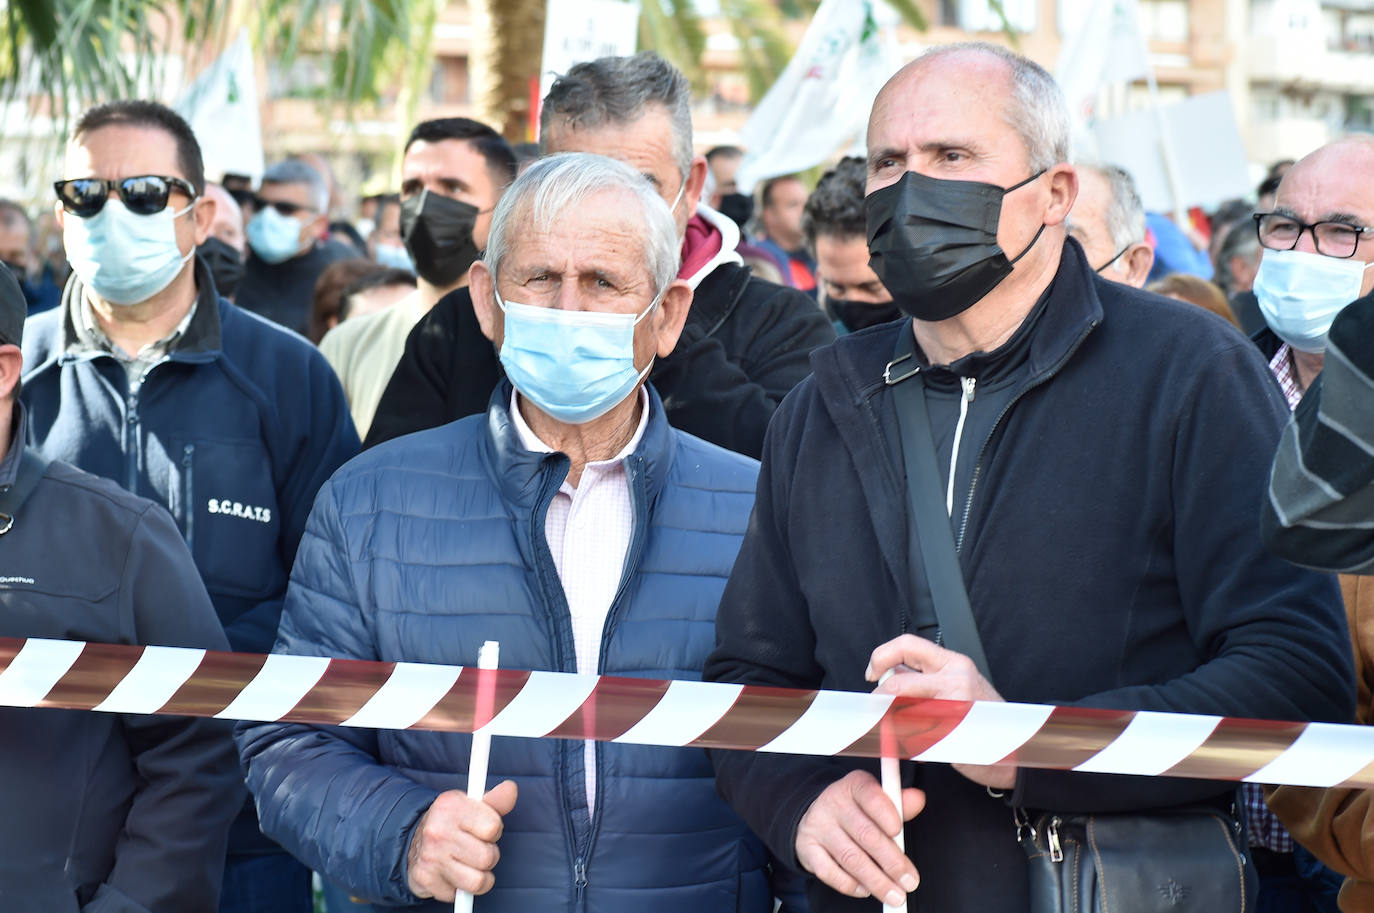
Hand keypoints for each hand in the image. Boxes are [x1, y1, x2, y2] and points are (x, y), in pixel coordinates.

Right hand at [406, 780, 517, 900]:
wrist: (413, 841)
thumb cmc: (452, 822)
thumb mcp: (472, 805)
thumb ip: (496, 800)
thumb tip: (511, 789)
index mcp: (450, 806)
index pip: (493, 828)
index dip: (494, 830)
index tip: (483, 829)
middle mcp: (437, 830)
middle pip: (488, 857)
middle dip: (488, 855)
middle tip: (476, 848)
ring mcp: (430, 856)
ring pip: (478, 881)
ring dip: (479, 875)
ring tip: (469, 863)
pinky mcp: (425, 879)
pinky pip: (461, 895)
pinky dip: (461, 888)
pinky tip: (453, 873)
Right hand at [795, 770, 924, 905]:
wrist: (815, 815)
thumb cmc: (855, 810)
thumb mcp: (875, 801)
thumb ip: (898, 804)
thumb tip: (917, 799)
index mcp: (854, 786)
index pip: (870, 795)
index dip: (885, 812)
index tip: (898, 831)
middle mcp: (834, 803)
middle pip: (865, 834)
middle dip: (891, 862)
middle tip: (909, 880)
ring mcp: (818, 826)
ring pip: (850, 858)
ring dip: (876, 881)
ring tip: (895, 895)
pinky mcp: (807, 849)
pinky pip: (830, 872)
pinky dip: (851, 885)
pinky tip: (866, 890)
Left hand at [866, 634, 1015, 789]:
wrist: (1016, 751)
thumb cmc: (983, 718)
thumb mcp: (957, 685)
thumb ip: (924, 676)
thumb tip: (888, 673)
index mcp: (954, 663)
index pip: (906, 645)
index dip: (881, 656)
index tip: (872, 674)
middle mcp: (955, 680)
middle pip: (897, 683)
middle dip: (879, 697)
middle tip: (876, 706)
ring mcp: (954, 709)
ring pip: (901, 714)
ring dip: (898, 725)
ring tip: (914, 730)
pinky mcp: (952, 737)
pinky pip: (914, 738)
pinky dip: (911, 743)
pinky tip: (928, 744)